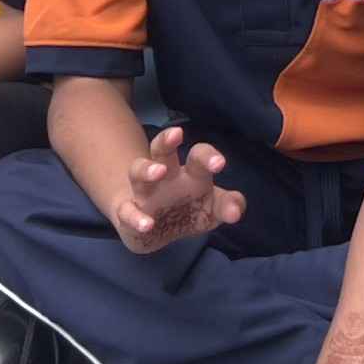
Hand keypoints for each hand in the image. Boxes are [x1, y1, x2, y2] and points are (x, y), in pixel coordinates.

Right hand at [109, 123, 246, 253]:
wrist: (154, 230)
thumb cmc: (189, 210)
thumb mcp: (213, 209)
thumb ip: (228, 206)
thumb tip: (236, 212)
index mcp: (190, 173)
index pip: (198, 155)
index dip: (208, 156)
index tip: (220, 163)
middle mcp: (165, 177)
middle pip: (162, 150)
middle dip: (167, 140)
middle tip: (177, 133)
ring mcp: (144, 193)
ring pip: (138, 172)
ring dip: (146, 169)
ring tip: (158, 171)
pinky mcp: (128, 213)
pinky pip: (127, 211)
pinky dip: (135, 217)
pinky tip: (146, 224)